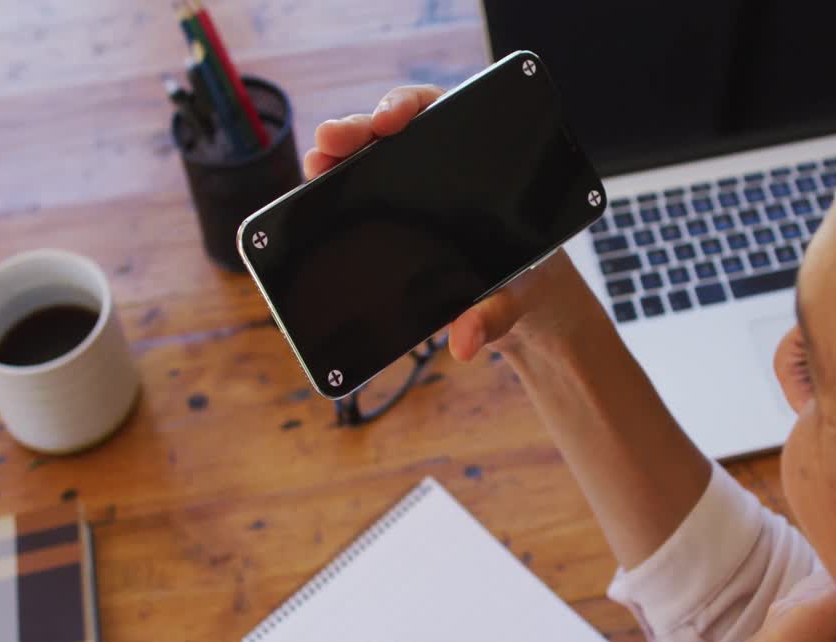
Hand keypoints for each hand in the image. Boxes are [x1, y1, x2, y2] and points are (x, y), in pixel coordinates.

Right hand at [305, 85, 601, 363]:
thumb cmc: (525, 282)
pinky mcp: (388, 215)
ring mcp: (407, 189)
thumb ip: (495, 314)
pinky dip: (332, 195)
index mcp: (477, 160)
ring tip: (316, 165)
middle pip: (389, 133)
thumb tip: (466, 340)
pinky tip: (311, 199)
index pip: (438, 112)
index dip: (407, 107)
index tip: (388, 120)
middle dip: (355, 130)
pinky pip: (355, 198)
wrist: (517, 302)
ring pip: (364, 161)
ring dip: (334, 158)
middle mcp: (435, 166)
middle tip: (330, 140)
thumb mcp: (518, 295)